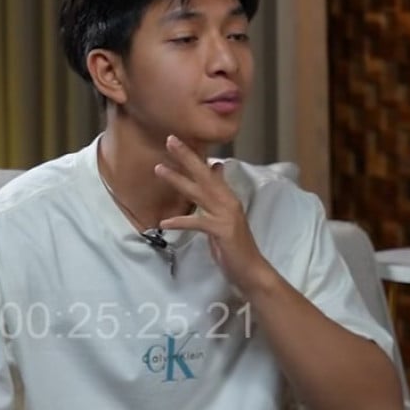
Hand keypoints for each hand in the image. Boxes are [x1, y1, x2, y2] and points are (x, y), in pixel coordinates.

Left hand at [155, 135, 273, 291]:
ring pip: (199, 193)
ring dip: (178, 180)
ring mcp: (226, 215)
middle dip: (186, 157)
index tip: (178, 140)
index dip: (193, 156)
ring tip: (159, 169)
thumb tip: (217, 167)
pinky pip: (198, 223)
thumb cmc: (234, 244)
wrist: (250, 269)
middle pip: (204, 175)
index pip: (208, 172)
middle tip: (170, 140)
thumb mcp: (225, 214)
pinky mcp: (222, 231)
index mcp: (227, 197)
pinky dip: (181, 222)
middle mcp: (228, 201)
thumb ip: (220, 191)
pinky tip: (164, 223)